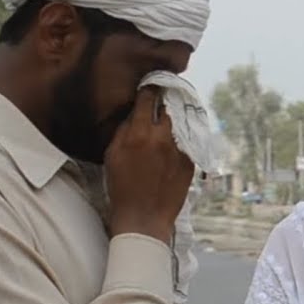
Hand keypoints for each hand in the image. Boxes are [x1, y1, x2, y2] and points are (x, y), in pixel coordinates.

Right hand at [105, 86, 194, 242]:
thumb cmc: (122, 188)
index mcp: (140, 133)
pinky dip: (179, 139)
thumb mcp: (113, 155)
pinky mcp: (190, 161)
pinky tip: (171, 146)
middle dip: (163, 104)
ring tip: (166, 124)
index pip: (148, 98)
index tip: (149, 84)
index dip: (149, 88)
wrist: (144, 219)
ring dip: (172, 121)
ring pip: (179, 124)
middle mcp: (163, 137)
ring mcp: (180, 149)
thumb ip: (124, 129)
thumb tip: (133, 113)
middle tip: (159, 101)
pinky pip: (186, 141)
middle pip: (167, 107)